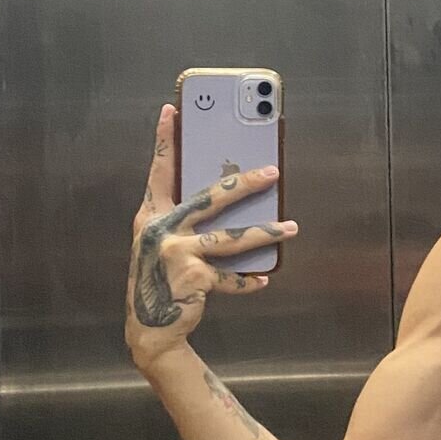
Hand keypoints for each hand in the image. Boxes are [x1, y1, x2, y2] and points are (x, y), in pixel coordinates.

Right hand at [125, 104, 296, 372]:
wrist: (149, 330)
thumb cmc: (161, 279)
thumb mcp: (161, 243)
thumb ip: (183, 218)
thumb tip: (228, 192)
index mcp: (151, 216)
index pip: (160, 171)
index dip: (166, 140)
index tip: (173, 109)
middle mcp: (159, 230)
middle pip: (210, 197)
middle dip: (244, 182)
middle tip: (272, 171)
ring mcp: (175, 254)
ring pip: (231, 238)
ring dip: (265, 232)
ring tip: (291, 228)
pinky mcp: (191, 278)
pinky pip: (230, 276)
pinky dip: (248, 280)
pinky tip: (265, 278)